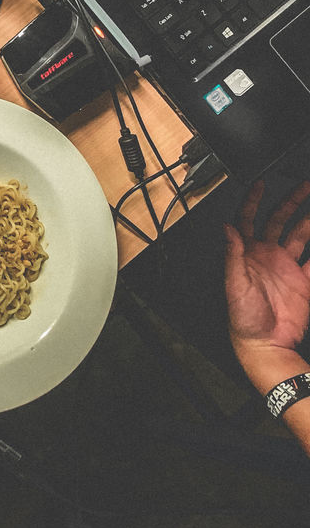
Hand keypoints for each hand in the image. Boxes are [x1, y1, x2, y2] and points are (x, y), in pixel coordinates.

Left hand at [225, 179, 309, 352]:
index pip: (248, 218)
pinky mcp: (301, 281)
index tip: (260, 184)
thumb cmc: (243, 318)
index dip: (253, 200)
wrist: (265, 343)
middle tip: (303, 185)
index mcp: (247, 253)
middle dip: (290, 200)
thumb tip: (227, 227)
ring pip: (299, 234)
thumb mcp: (234, 284)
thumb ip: (233, 254)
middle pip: (278, 219)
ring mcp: (285, 266)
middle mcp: (266, 255)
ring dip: (308, 219)